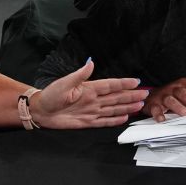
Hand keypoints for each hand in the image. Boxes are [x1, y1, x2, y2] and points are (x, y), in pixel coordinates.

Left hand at [31, 60, 147, 128]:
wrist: (41, 112)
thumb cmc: (51, 95)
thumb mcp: (64, 83)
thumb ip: (80, 74)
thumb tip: (91, 62)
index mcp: (89, 88)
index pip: (111, 85)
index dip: (124, 83)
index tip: (137, 81)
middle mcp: (93, 99)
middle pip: (116, 97)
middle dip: (131, 95)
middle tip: (145, 93)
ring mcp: (92, 111)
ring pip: (114, 108)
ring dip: (127, 106)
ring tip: (140, 104)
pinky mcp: (88, 122)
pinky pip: (105, 121)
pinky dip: (115, 120)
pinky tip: (125, 117)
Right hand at [145, 80, 185, 122]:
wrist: (154, 97)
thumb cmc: (175, 96)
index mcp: (184, 84)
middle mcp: (173, 88)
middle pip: (183, 92)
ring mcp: (163, 96)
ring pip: (171, 100)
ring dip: (178, 107)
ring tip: (185, 113)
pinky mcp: (153, 104)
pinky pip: (155, 108)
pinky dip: (158, 114)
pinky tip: (163, 120)